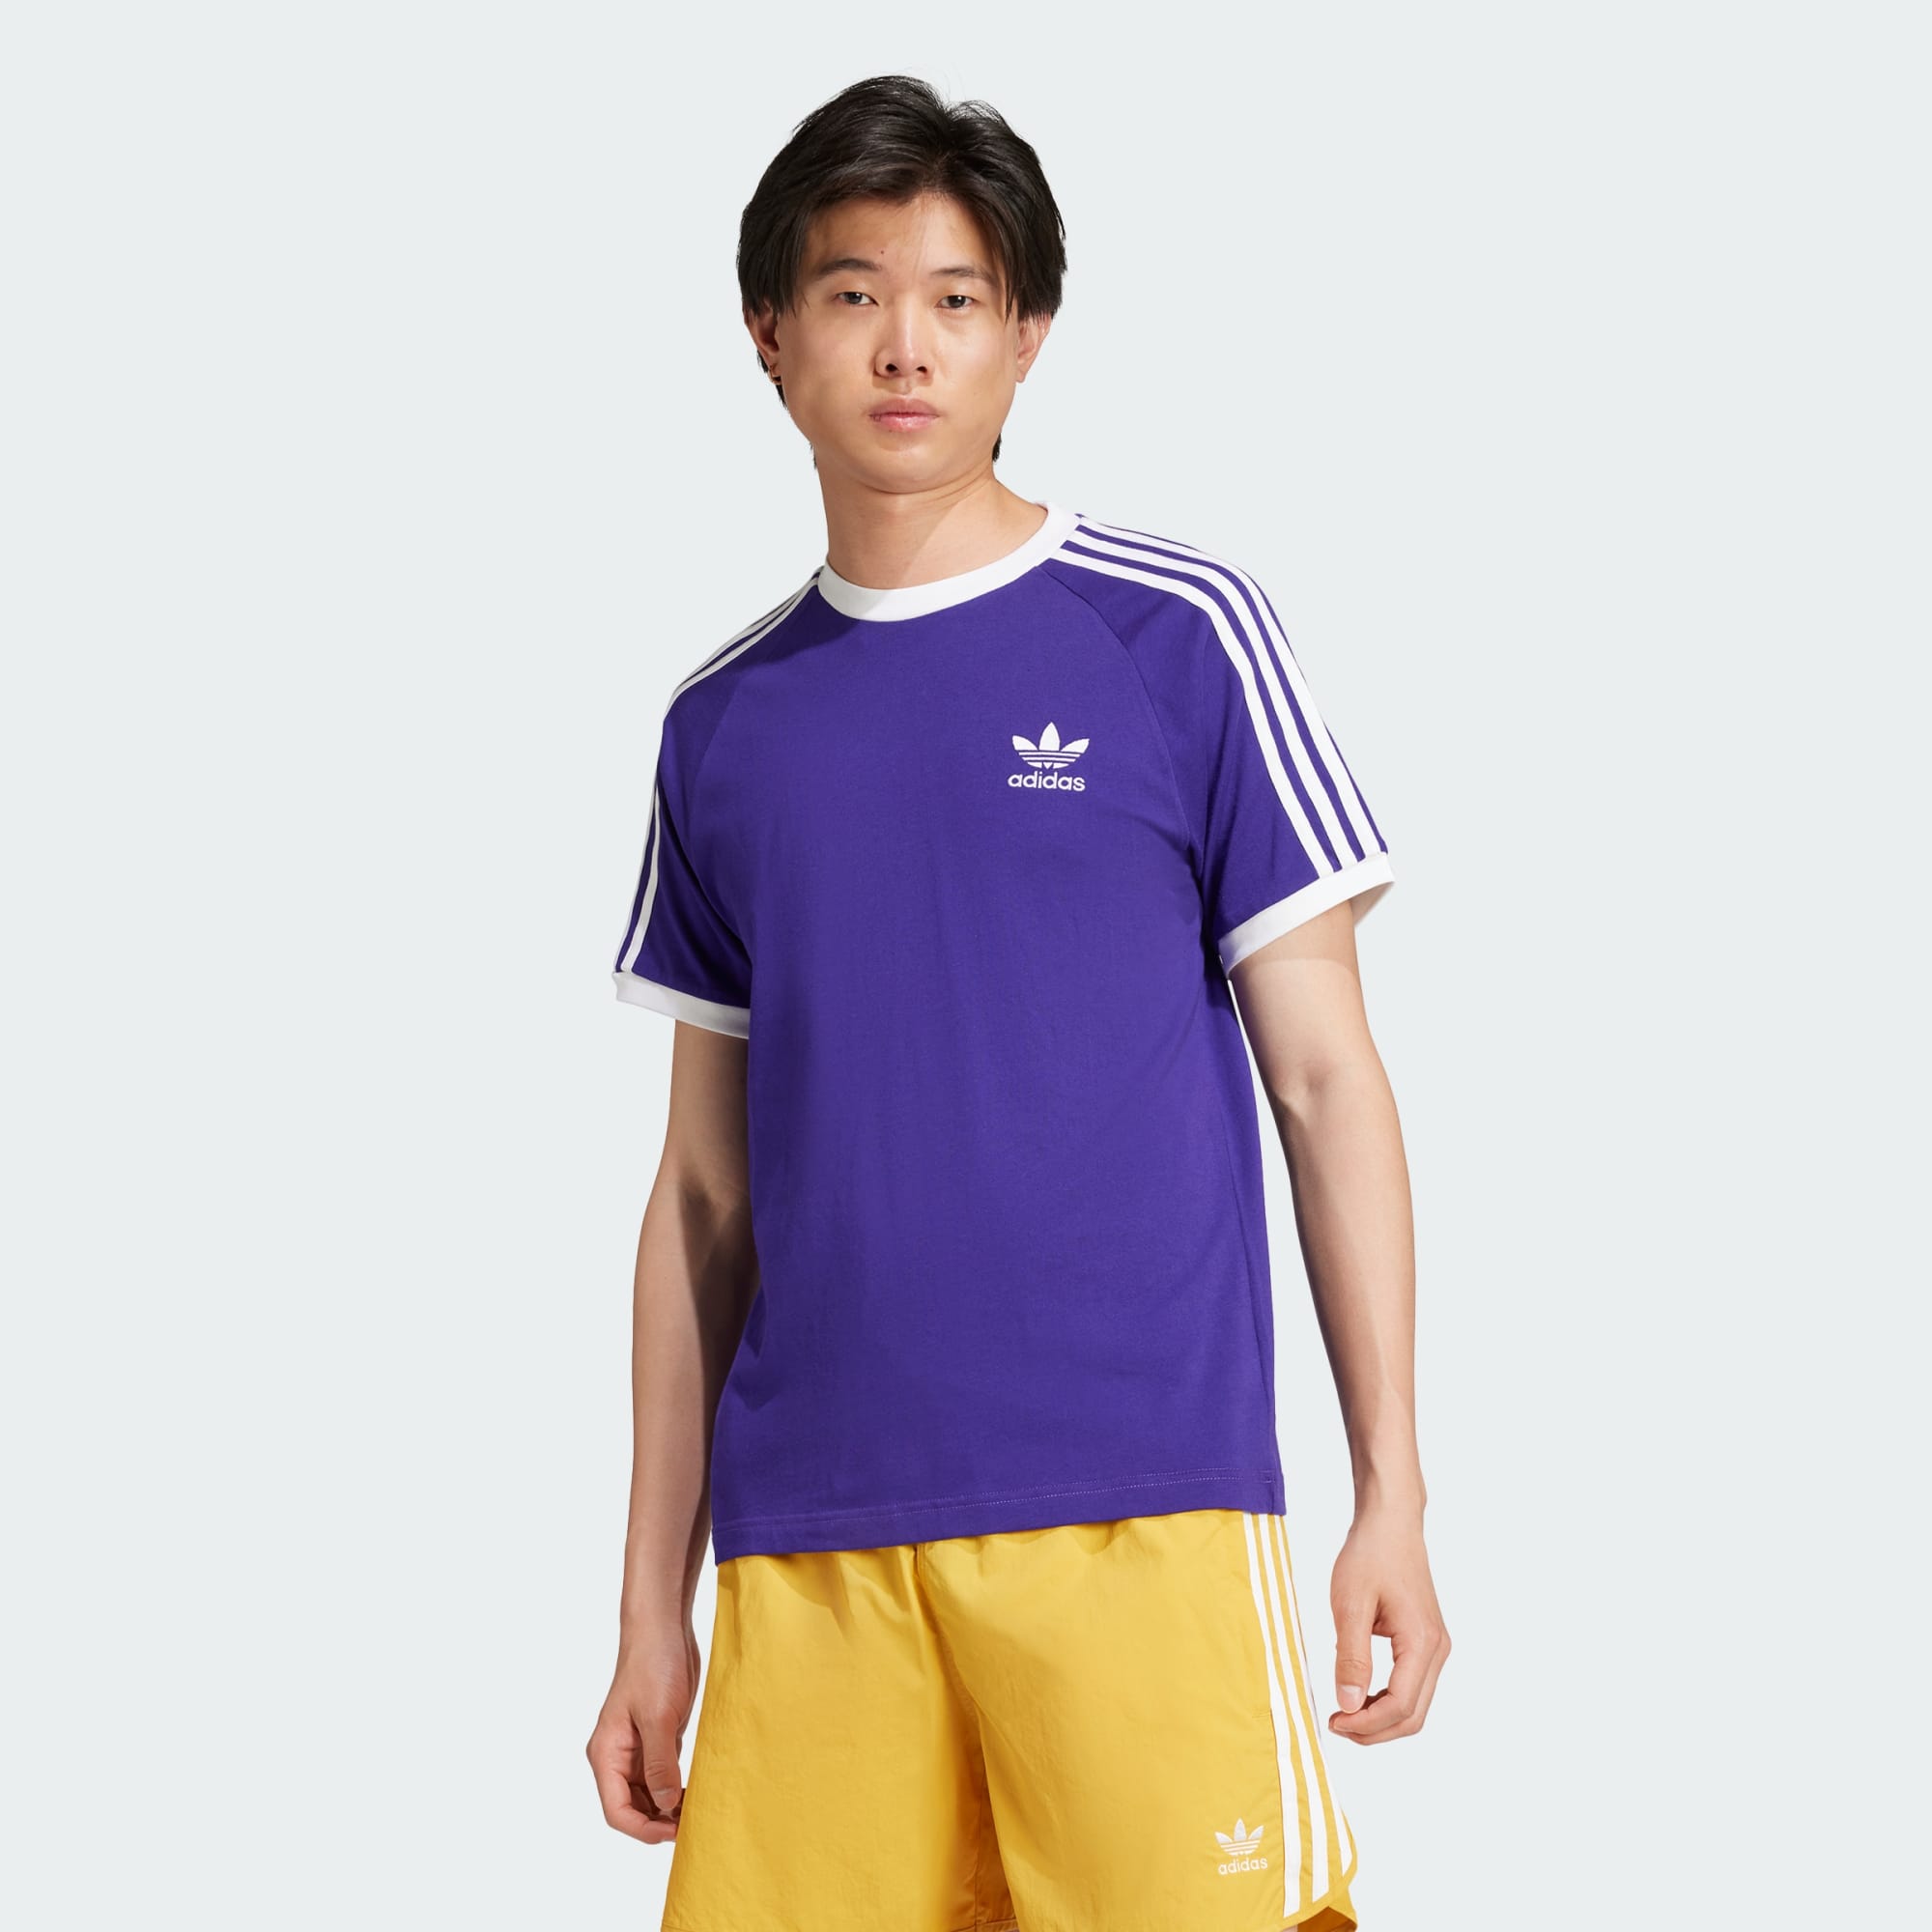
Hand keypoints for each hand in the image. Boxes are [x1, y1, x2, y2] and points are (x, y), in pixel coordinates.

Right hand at [586, 1616, 700, 1841]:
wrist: (664, 1629)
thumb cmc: (654, 1665)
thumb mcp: (659, 1716)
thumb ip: (660, 1764)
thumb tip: (664, 1807)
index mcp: (606, 1753)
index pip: (617, 1810)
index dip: (643, 1829)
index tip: (674, 1832)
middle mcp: (617, 1756)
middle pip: (631, 1808)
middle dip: (657, 1823)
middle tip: (691, 1825)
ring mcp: (637, 1748)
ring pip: (648, 1795)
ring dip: (668, 1808)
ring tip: (696, 1812)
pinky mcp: (656, 1737)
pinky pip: (662, 1775)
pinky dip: (676, 1788)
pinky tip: (695, 1791)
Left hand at [1326, 1505, 1449, 1744]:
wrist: (1391, 1523)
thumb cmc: (1370, 1555)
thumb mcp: (1350, 1604)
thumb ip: (1351, 1657)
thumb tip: (1348, 1705)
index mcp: (1422, 1642)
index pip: (1400, 1706)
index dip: (1366, 1724)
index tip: (1334, 1721)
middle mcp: (1437, 1650)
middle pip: (1413, 1715)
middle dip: (1375, 1730)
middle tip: (1337, 1724)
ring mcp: (1435, 1646)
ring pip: (1415, 1704)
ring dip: (1381, 1717)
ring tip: (1344, 1711)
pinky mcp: (1426, 1641)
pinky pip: (1412, 1685)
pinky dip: (1387, 1699)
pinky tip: (1359, 1691)